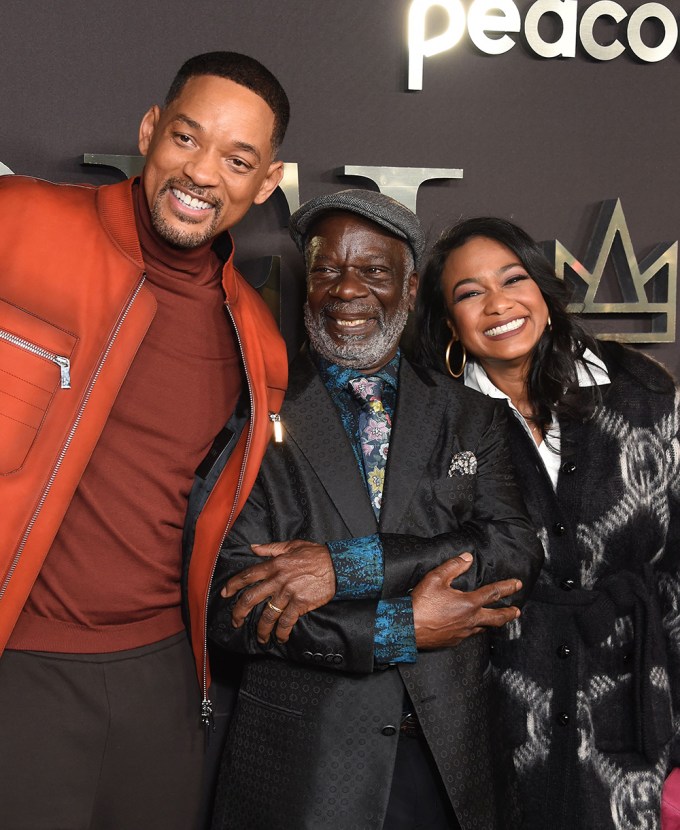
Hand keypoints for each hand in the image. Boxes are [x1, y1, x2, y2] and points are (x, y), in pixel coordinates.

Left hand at [221, 540, 336, 643]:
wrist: (337, 565)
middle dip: (239, 612)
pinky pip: (286, 622)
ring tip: (261, 637)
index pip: (248, 575)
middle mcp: (278, 580)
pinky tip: (281, 638)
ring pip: (267, 615)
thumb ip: (271, 548)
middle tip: (236, 621)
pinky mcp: (300, 604)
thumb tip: (253, 548)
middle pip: (250, 598)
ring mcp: (288, 593)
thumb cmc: (316, 554)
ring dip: (261, 629)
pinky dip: (282, 632)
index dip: (233, 585)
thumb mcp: (292, 545)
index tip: (224, 593)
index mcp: (274, 565)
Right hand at [411, 553, 521, 649]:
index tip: (517, 584)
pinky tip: (471, 627)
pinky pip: (469, 634)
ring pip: (483, 627)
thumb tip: (467, 558)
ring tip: (496, 620)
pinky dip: (474, 629)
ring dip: (492, 622)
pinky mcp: (454, 641)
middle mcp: (470, 619)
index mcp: (468, 603)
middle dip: (509, 613)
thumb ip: (453, 566)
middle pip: (496, 617)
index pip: (493, 593)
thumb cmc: (421, 603)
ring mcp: (463, 633)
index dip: (507, 587)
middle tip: (517, 611)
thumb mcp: (436, 578)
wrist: (407, 628)